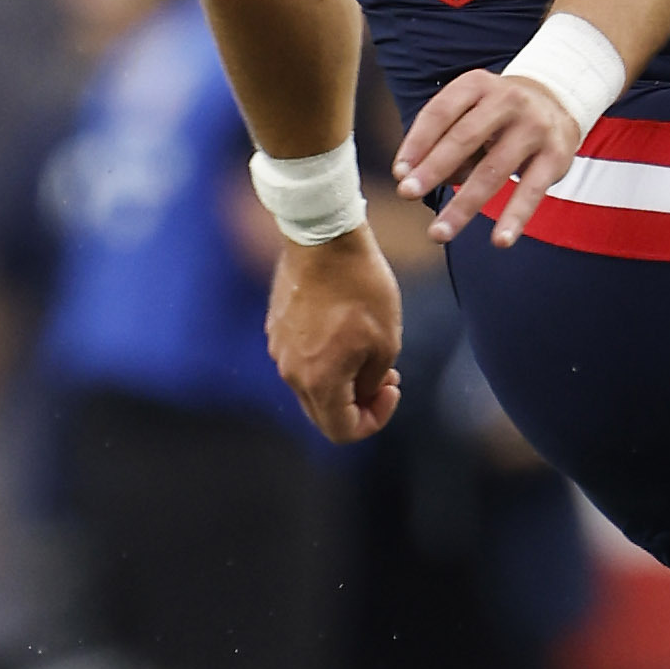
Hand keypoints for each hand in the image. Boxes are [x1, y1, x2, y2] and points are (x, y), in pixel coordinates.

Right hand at [266, 232, 402, 442]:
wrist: (324, 237)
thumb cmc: (362, 287)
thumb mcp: (386, 341)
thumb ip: (373, 382)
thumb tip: (364, 394)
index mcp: (319, 381)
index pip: (342, 431)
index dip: (374, 421)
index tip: (392, 389)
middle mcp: (291, 372)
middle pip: (324, 413)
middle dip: (360, 403)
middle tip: (386, 376)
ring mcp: (280, 349)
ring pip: (313, 386)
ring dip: (344, 381)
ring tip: (370, 349)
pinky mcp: (277, 328)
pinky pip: (302, 360)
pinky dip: (326, 360)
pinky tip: (346, 331)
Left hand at [395, 72, 582, 247]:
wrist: (558, 103)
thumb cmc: (497, 116)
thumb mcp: (470, 114)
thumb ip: (444, 142)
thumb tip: (415, 180)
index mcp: (477, 85)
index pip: (440, 112)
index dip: (417, 143)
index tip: (399, 174)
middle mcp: (508, 99)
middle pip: (464, 137)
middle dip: (433, 169)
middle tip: (407, 194)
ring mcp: (535, 126)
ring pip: (494, 170)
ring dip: (464, 205)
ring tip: (440, 232)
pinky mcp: (556, 154)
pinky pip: (533, 190)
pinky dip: (515, 217)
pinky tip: (500, 241)